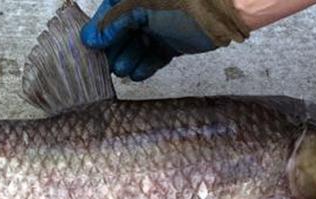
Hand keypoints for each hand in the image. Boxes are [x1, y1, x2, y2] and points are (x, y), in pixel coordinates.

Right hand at [81, 0, 249, 80]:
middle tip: (107, 64)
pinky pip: (154, 56)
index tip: (91, 47)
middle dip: (114, 50)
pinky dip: (145, 66)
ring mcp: (159, 26)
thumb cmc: (183, 0)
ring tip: (125, 69)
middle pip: (121, 33)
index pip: (109, 13)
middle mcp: (146, 8)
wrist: (224, 12)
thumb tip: (91, 39)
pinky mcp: (172, 44)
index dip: (99, 31)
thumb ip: (114, 23)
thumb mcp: (141, 6)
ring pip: (136, 46)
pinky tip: (138, 73)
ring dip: (128, 60)